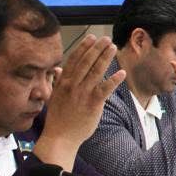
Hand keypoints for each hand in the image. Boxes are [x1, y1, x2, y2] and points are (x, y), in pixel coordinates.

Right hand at [37, 35, 124, 169]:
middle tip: (106, 38)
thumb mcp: (54, 97)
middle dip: (97, 48)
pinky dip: (114, 80)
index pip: (74, 60)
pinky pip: (105, 89)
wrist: (59, 137)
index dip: (84, 47)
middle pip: (86, 62)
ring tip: (113, 47)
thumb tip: (58, 69)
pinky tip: (122, 73)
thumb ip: (58, 81)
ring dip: (105, 58)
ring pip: (96, 71)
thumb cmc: (58, 118)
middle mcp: (73, 85)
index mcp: (63, 82)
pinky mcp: (93, 104)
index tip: (91, 37)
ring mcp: (83, 93)